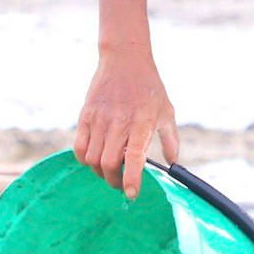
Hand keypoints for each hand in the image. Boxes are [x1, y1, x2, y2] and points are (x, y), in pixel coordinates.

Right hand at [74, 46, 179, 199]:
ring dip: (100, 172)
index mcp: (142, 123)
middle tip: (121, 184)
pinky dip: (85, 159)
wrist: (124, 59)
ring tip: (109, 171)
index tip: (132, 194)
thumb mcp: (167, 111)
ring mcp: (100, 119)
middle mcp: (119, 122)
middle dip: (114, 181)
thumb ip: (171, 139)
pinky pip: (79, 147)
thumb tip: (173, 164)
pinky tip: (95, 159)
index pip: (134, 158)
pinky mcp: (86, 115)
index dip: (132, 179)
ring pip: (92, 158)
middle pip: (109, 163)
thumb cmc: (149, 87)